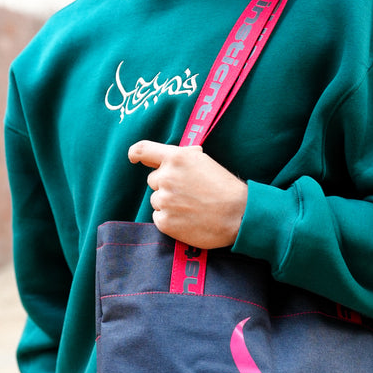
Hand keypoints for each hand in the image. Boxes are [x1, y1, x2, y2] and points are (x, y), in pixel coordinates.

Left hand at [128, 140, 247, 248]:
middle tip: (188, 194)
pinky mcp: (164, 222)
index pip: (143, 150)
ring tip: (191, 208)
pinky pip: (159, 218)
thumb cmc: (226, 188)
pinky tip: (188, 220)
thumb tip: (175, 156)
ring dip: (169, 204)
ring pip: (156, 200)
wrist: (238, 216)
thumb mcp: (206, 162)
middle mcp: (166, 177)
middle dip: (166, 186)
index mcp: (176, 158)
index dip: (135, 154)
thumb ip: (185, 157)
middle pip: (153, 180)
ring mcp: (164, 200)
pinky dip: (170, 220)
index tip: (133, 158)